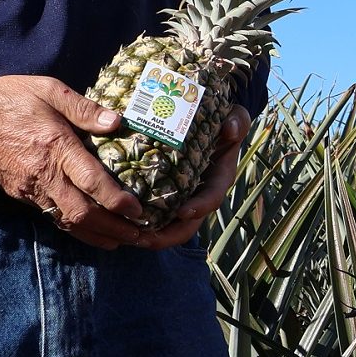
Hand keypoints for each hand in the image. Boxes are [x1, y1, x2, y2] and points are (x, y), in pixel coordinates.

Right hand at [0, 74, 149, 248]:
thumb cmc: (11, 98)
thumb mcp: (49, 90)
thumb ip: (84, 108)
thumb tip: (116, 121)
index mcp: (55, 146)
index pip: (91, 181)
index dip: (116, 199)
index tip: (138, 209)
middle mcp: (43, 174)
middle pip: (81, 212)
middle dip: (112, 227)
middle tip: (139, 235)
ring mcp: (29, 189)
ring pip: (65, 221)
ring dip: (95, 234)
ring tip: (122, 241)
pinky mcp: (19, 194)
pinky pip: (50, 216)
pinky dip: (73, 228)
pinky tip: (91, 231)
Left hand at [130, 111, 249, 249]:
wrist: (208, 121)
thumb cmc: (222, 120)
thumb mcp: (235, 117)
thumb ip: (236, 121)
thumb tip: (230, 129)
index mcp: (219, 178)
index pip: (212, 198)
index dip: (200, 207)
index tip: (183, 212)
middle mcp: (201, 193)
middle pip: (187, 224)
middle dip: (166, 236)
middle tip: (143, 238)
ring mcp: (182, 197)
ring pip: (167, 226)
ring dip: (149, 236)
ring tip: (126, 238)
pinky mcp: (164, 196)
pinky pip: (153, 216)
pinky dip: (139, 224)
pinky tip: (119, 225)